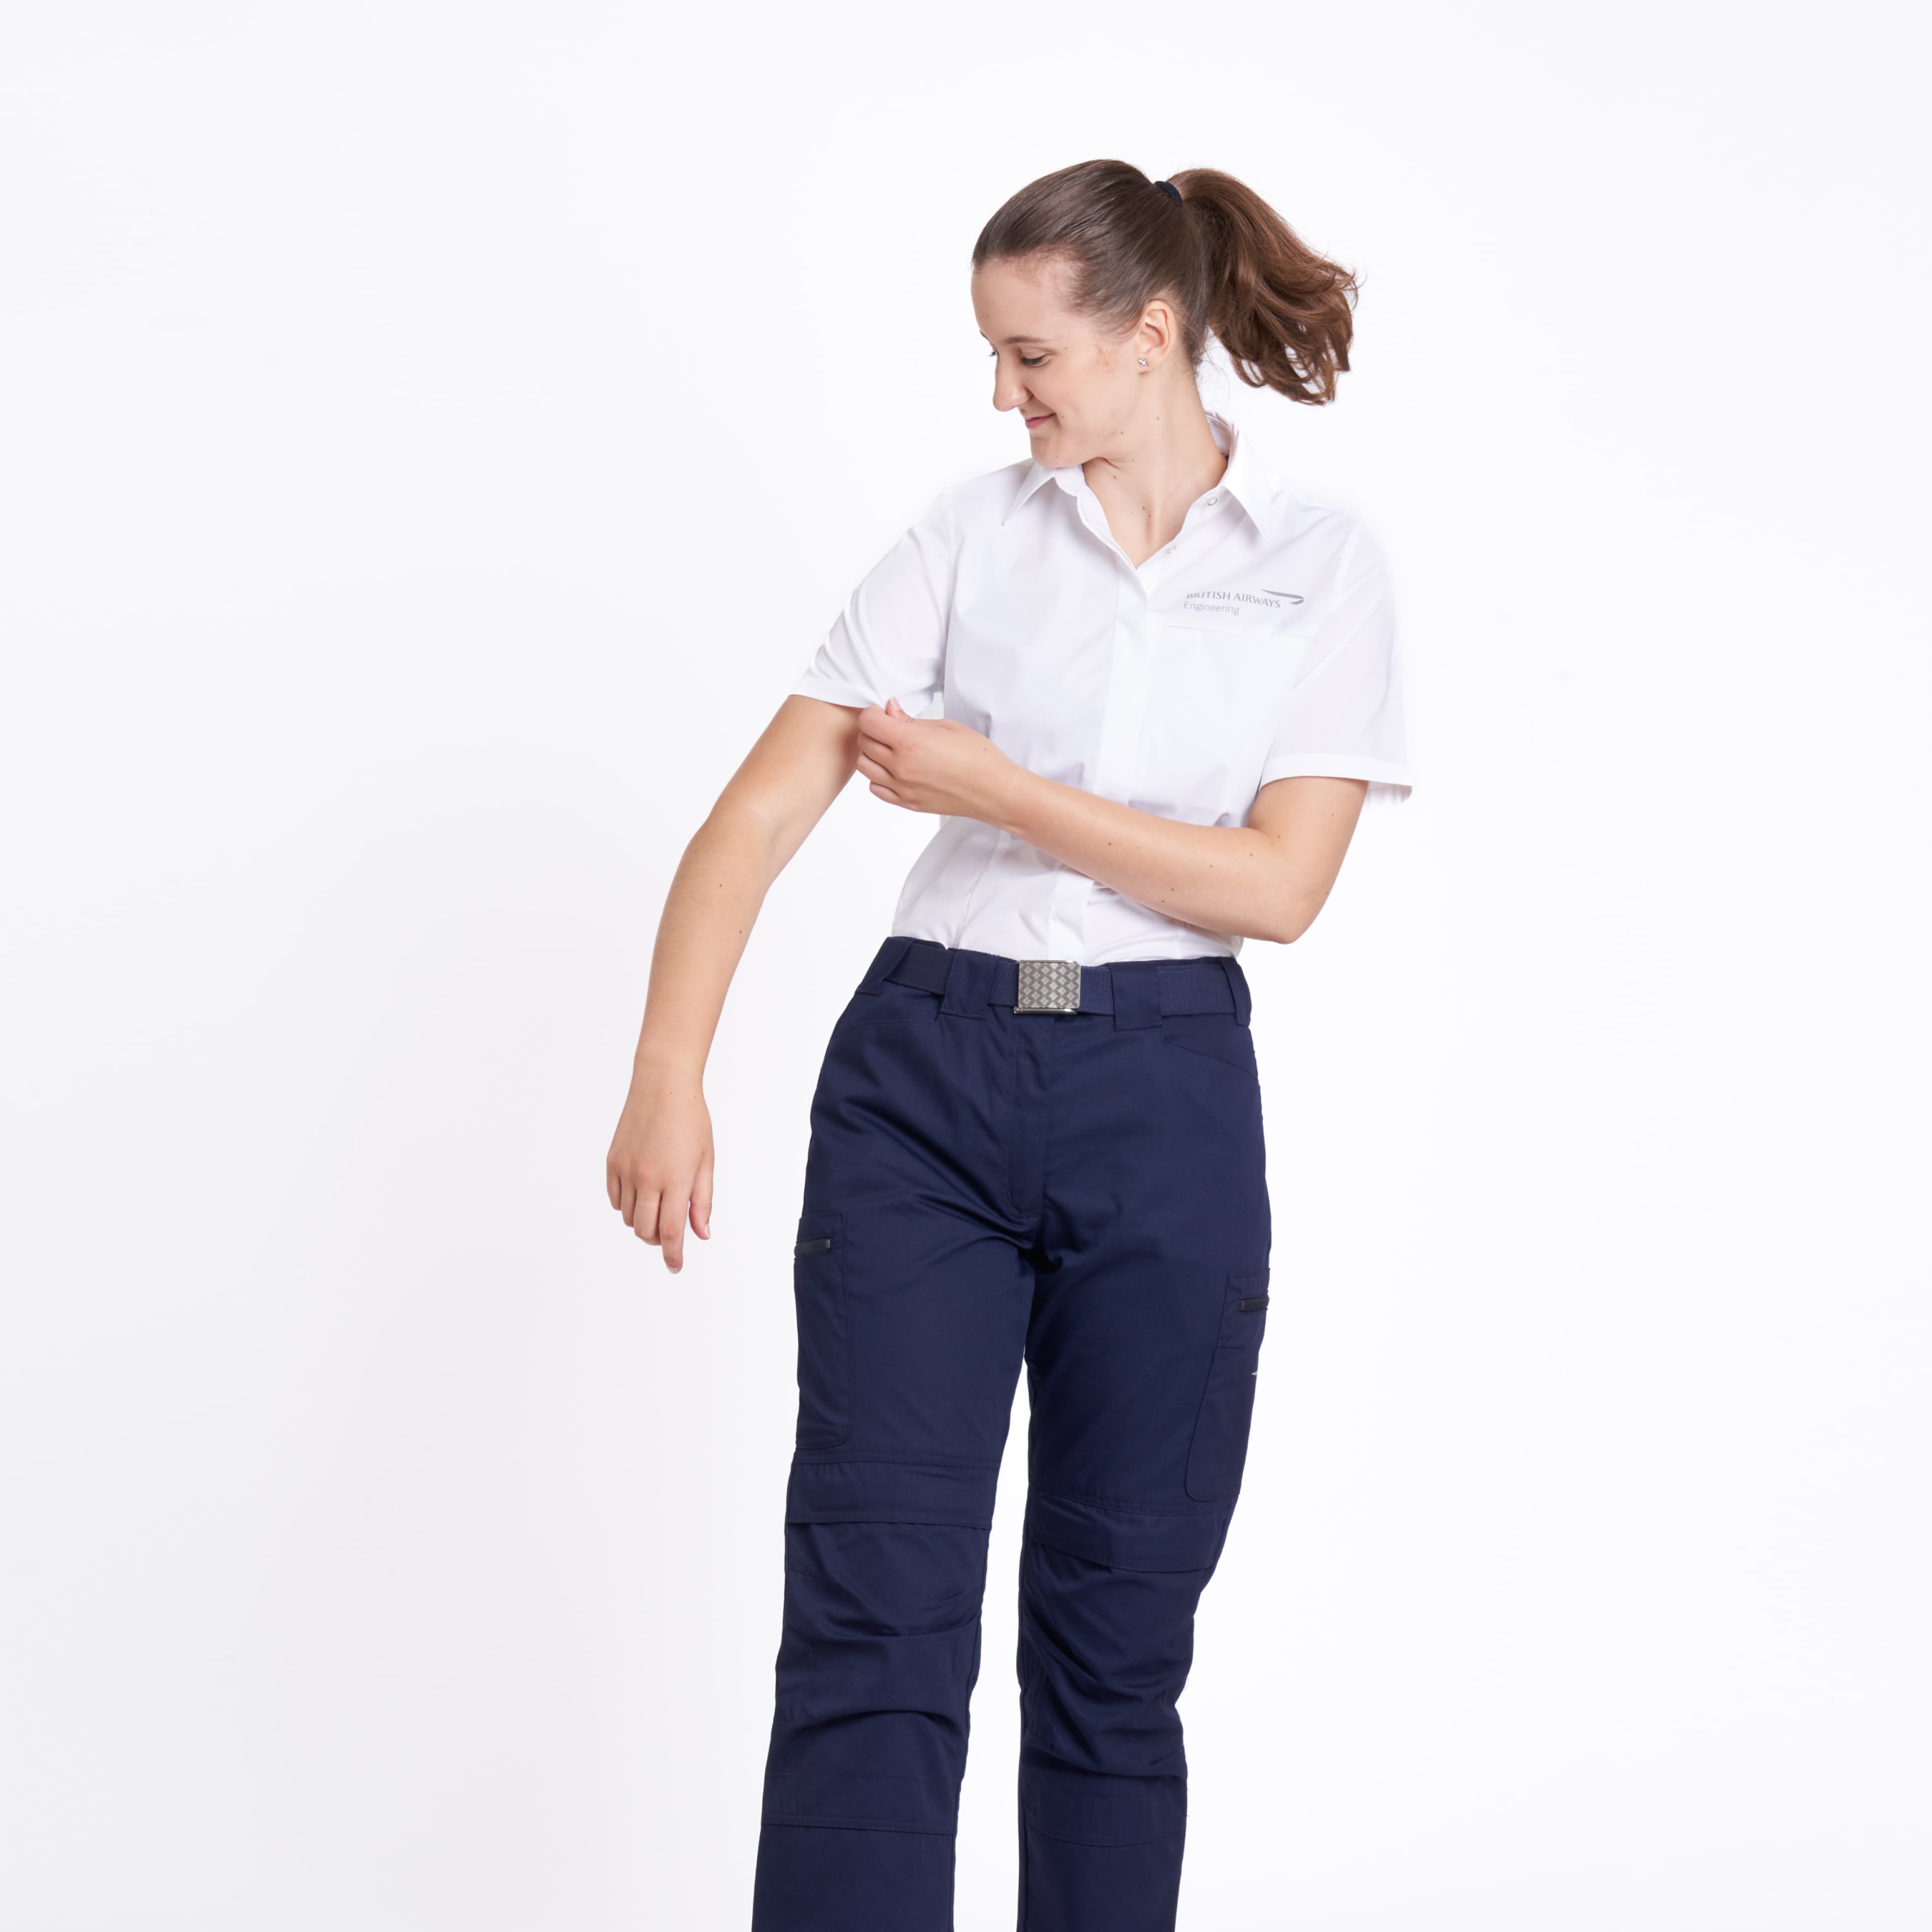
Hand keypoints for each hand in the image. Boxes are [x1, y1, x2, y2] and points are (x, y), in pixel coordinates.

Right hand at [606, 1065, 713, 1272]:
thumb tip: (701, 1234)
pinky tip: (641, 1193)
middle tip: (669, 1234)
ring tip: (658, 1205)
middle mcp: (647, 1179)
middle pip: (646, 1231)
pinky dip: (628, 1206)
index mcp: (675, 1180)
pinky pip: (616, 1200)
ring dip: (644, 1222)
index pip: (670, 1232)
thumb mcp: (706, 1161)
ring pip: (629, 1218)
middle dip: (658, 1241)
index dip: (673, 1255)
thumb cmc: (691, 1121)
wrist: (662, 1087)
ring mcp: (626, 1171)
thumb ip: (702, 1201)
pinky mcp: (612, 1163)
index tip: (675, 1266)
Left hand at [855, 697, 1023, 822]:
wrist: (993, 790)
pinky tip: (895, 769)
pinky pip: (876, 787)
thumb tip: (889, 708)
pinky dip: (879, 776)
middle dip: (873, 730)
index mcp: (911, 743)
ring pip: (865, 766)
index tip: (882, 712)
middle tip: (890, 727)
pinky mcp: (906, 803)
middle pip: (864, 743)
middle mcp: (901, 767)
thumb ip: (911, 720)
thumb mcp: (945, 727)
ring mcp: (902, 788)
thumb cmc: (977, 756)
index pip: (868, 723)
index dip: (873, 713)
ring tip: (891, 749)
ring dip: (872, 753)